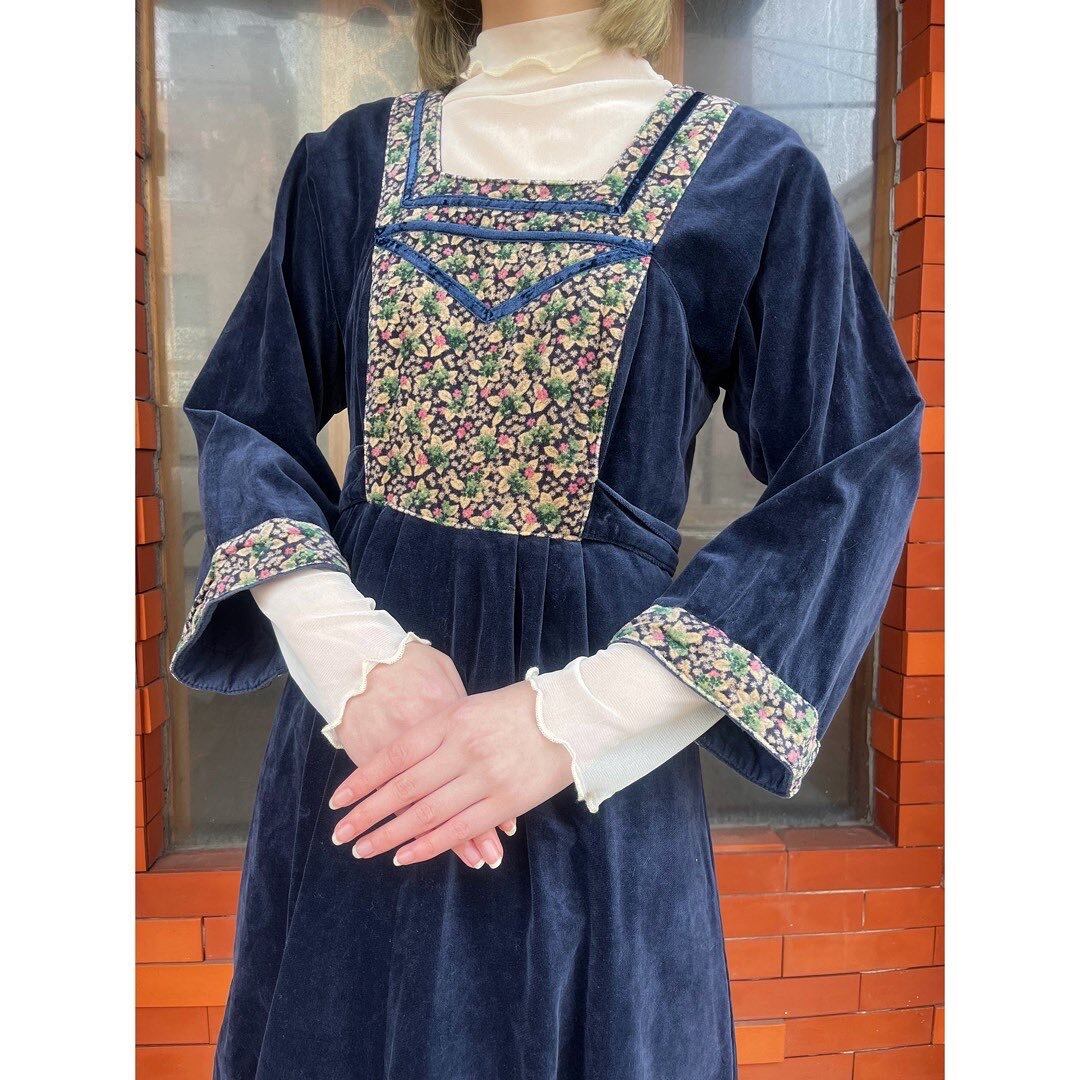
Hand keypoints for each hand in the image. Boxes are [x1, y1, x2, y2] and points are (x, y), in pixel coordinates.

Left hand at [332, 640, 513, 867]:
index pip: (393, 756)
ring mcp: (483, 777)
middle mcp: (461, 749)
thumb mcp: (468, 706)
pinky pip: (458, 828)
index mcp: (449, 720)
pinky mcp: (505, 801)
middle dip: (367, 814)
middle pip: (402, 788)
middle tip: (341, 834)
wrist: (570, 715)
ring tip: (364, 849)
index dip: (362, 781)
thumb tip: (397, 760)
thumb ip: (435, 730)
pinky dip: (428, 845)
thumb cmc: (515, 708)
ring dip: (390, 835)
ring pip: (425, 813)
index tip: (338, 802)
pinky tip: (405, 855)